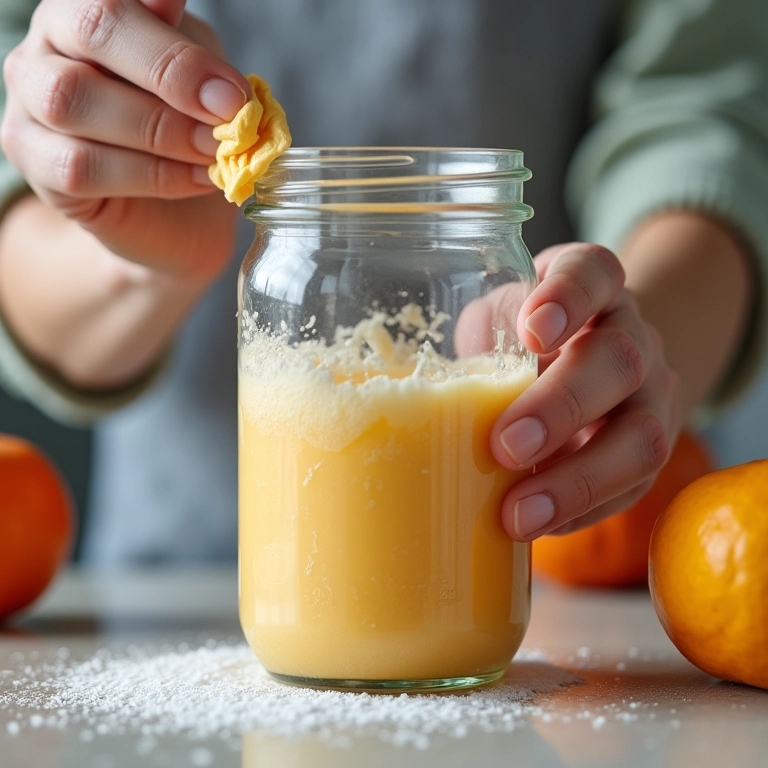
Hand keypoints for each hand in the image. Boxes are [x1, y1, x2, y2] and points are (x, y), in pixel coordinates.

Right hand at [1, 0, 248, 282]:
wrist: (176, 212)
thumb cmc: (185, 128)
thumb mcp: (199, 81)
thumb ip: (191, 53)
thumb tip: (185, 22)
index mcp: (90, 7)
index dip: (175, 43)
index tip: (232, 87)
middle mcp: (49, 42)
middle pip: (92, 31)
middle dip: (171, 75)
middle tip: (228, 115)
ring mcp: (30, 101)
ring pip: (73, 101)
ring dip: (160, 132)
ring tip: (214, 152)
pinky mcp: (34, 160)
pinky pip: (80, 166)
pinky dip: (150, 175)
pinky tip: (195, 180)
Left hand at [491, 243, 681, 539]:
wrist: (584, 361)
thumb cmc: (519, 336)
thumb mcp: (495, 319)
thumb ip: (478, 341)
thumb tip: (417, 403)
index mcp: (589, 288)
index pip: (594, 272)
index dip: (569, 297)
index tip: (531, 329)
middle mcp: (629, 335)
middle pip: (618, 362)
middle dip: (561, 408)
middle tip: (505, 445)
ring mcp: (650, 395)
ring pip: (642, 436)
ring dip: (577, 480)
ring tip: (518, 513)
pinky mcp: (650, 449)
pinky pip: (632, 487)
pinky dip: (582, 510)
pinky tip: (539, 525)